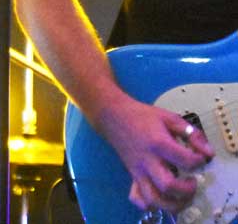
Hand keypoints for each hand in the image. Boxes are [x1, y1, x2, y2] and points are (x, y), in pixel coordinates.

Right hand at [96, 94, 214, 212]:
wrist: (113, 116)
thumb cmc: (142, 116)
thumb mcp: (169, 118)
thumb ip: (191, 134)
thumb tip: (208, 153)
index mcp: (159, 143)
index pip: (186, 161)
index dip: (200, 161)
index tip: (200, 157)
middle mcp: (147, 161)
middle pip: (168, 186)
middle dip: (187, 191)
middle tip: (192, 181)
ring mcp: (138, 171)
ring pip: (153, 199)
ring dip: (172, 204)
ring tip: (182, 195)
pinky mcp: (132, 176)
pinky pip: (137, 198)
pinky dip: (150, 205)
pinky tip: (161, 198)